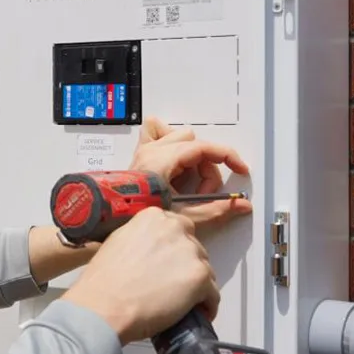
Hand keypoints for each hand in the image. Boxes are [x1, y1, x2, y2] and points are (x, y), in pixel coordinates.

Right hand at [61, 207, 216, 345]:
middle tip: (172, 284)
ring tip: (182, 302)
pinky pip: (213, 294)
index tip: (170, 263)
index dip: (174, 249)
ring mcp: (191, 252)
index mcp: (153, 217)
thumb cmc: (104, 282)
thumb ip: (142, 237)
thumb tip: (153, 249)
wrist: (103, 306)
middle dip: (186, 266)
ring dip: (196, 285)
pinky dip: (207, 305)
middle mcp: (175, 228)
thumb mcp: (118, 242)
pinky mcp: (201, 277)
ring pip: (206, 270)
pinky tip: (196, 314)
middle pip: (194, 248)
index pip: (178, 229)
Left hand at [129, 117, 251, 232]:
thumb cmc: (139, 216)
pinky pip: (156, 133)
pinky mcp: (140, 155)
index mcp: (163, 159)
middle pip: (196, 146)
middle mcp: (153, 149)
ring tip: (187, 183)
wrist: (112, 220)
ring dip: (191, 157)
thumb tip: (241, 205)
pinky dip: (169, 142)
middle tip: (202, 194)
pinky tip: (172, 163)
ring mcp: (145, 149)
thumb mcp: (183, 214)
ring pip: (180, 137)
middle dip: (206, 170)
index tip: (240, 169)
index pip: (205, 148)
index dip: (227, 157)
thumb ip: (215, 209)